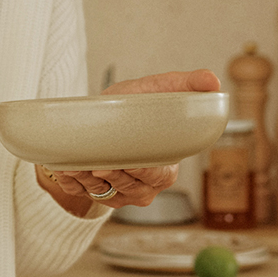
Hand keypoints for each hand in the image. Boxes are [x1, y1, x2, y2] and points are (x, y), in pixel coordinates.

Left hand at [38, 68, 223, 216]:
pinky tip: (65, 168)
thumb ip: (185, 84)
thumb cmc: (133, 104)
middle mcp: (145, 187)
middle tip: (94, 163)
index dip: (140, 170)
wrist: (101, 116)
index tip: (125, 161)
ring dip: (85, 179)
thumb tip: (212, 80)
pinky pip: (79, 193)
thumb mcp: (158, 90)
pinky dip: (70, 181)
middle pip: (127, 185)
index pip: (156, 175)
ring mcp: (121, 195)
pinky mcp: (96, 197)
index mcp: (165, 168)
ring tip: (75, 163)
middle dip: (109, 175)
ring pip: (101, 192)